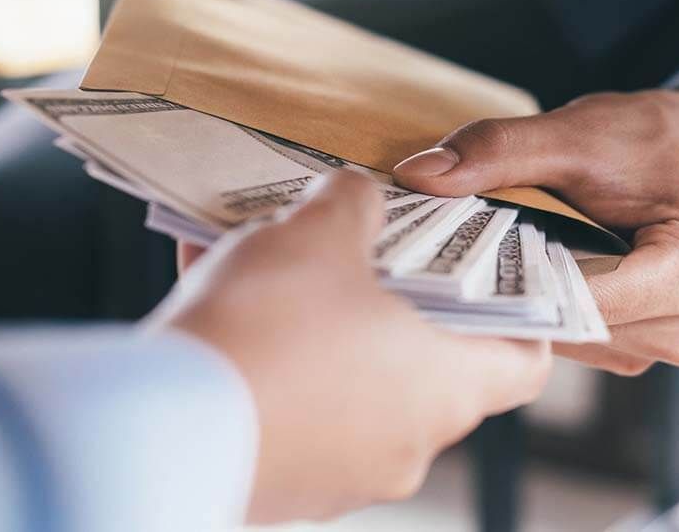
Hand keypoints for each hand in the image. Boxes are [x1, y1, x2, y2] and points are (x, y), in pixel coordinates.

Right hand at [155, 171, 550, 522]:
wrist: (156, 431)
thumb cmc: (269, 328)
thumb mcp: (318, 236)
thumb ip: (353, 204)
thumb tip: (358, 196)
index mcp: (445, 385)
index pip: (522, 360)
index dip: (516, 314)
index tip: (491, 276)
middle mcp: (408, 441)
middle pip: (424, 358)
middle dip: (389, 296)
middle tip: (359, 249)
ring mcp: (344, 472)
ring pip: (347, 376)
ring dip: (317, 317)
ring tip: (264, 255)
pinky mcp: (282, 481)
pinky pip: (291, 401)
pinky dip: (271, 352)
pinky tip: (216, 291)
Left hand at [393, 89, 678, 375]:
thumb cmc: (652, 138)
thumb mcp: (575, 132)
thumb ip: (499, 151)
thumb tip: (418, 174)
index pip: (585, 300)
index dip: (515, 280)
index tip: (451, 260)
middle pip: (575, 324)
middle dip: (518, 286)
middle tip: (464, 245)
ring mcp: (669, 344)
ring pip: (570, 337)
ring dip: (532, 296)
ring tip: (508, 246)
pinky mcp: (644, 346)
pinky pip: (579, 337)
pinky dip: (550, 302)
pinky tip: (534, 264)